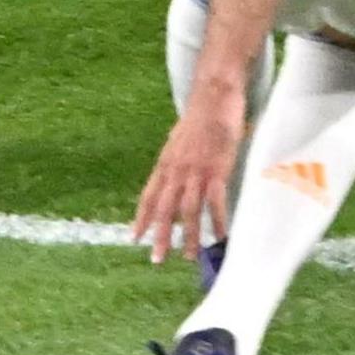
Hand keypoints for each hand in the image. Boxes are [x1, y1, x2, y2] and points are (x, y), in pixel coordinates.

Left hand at [131, 86, 243, 264]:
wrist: (214, 95)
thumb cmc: (200, 118)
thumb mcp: (179, 142)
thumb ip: (175, 163)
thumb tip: (172, 180)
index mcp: (165, 163)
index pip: (148, 196)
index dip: (141, 218)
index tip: (134, 238)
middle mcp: (176, 169)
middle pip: (164, 209)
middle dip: (159, 235)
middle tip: (157, 259)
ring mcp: (195, 170)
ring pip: (188, 210)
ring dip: (188, 235)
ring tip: (188, 256)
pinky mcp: (217, 169)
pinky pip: (215, 201)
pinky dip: (217, 221)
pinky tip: (220, 237)